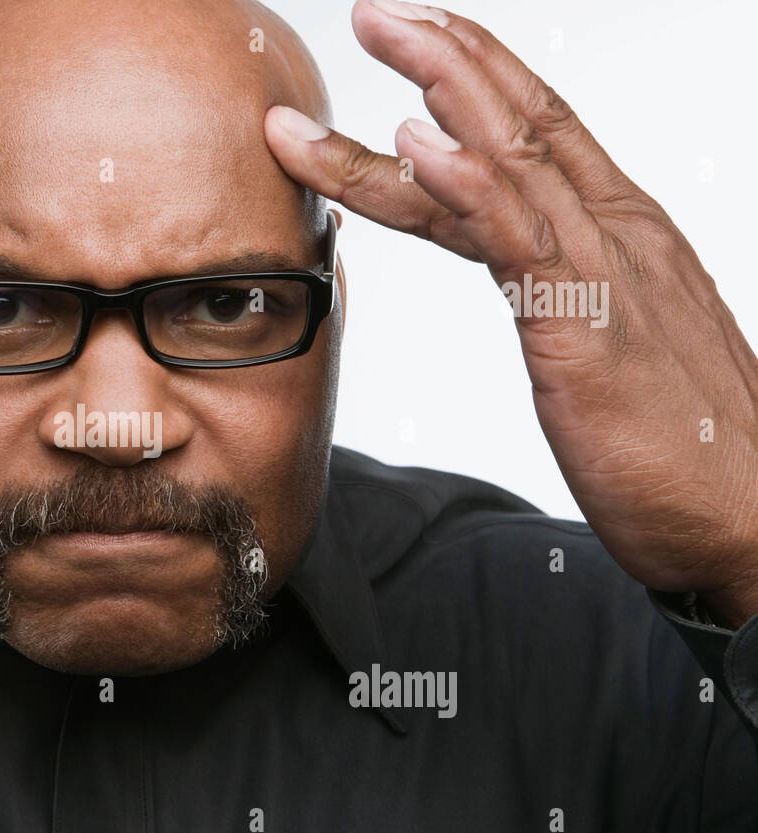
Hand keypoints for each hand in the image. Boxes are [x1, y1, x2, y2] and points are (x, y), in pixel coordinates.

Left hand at [264, 0, 757, 627]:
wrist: (747, 519)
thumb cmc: (676, 444)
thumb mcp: (602, 341)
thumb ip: (557, 288)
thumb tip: (516, 260)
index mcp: (618, 233)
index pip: (535, 133)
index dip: (470, 78)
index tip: (412, 37)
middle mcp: (612, 234)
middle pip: (516, 123)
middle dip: (441, 56)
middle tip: (373, 10)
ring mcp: (602, 273)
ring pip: (508, 162)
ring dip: (438, 90)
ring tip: (381, 32)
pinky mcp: (584, 329)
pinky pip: (517, 242)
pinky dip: (466, 185)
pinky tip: (418, 143)